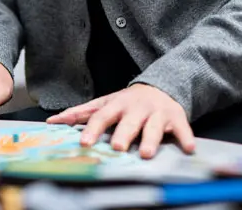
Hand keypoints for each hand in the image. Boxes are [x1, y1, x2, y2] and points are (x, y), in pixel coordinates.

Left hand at [46, 83, 195, 158]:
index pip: (102, 116)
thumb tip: (53, 121)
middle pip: (128, 122)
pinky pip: (182, 127)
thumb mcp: (104, 103)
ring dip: (150, 139)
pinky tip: (188, 148)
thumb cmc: (126, 102)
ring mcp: (156, 111)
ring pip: (153, 126)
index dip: (93, 129)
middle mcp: (136, 107)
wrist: (160, 87)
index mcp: (116, 104)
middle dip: (122, 134)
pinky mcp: (176, 116)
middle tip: (116, 147)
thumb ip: (81, 113)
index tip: (84, 142)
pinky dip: (185, 137)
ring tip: (145, 154)